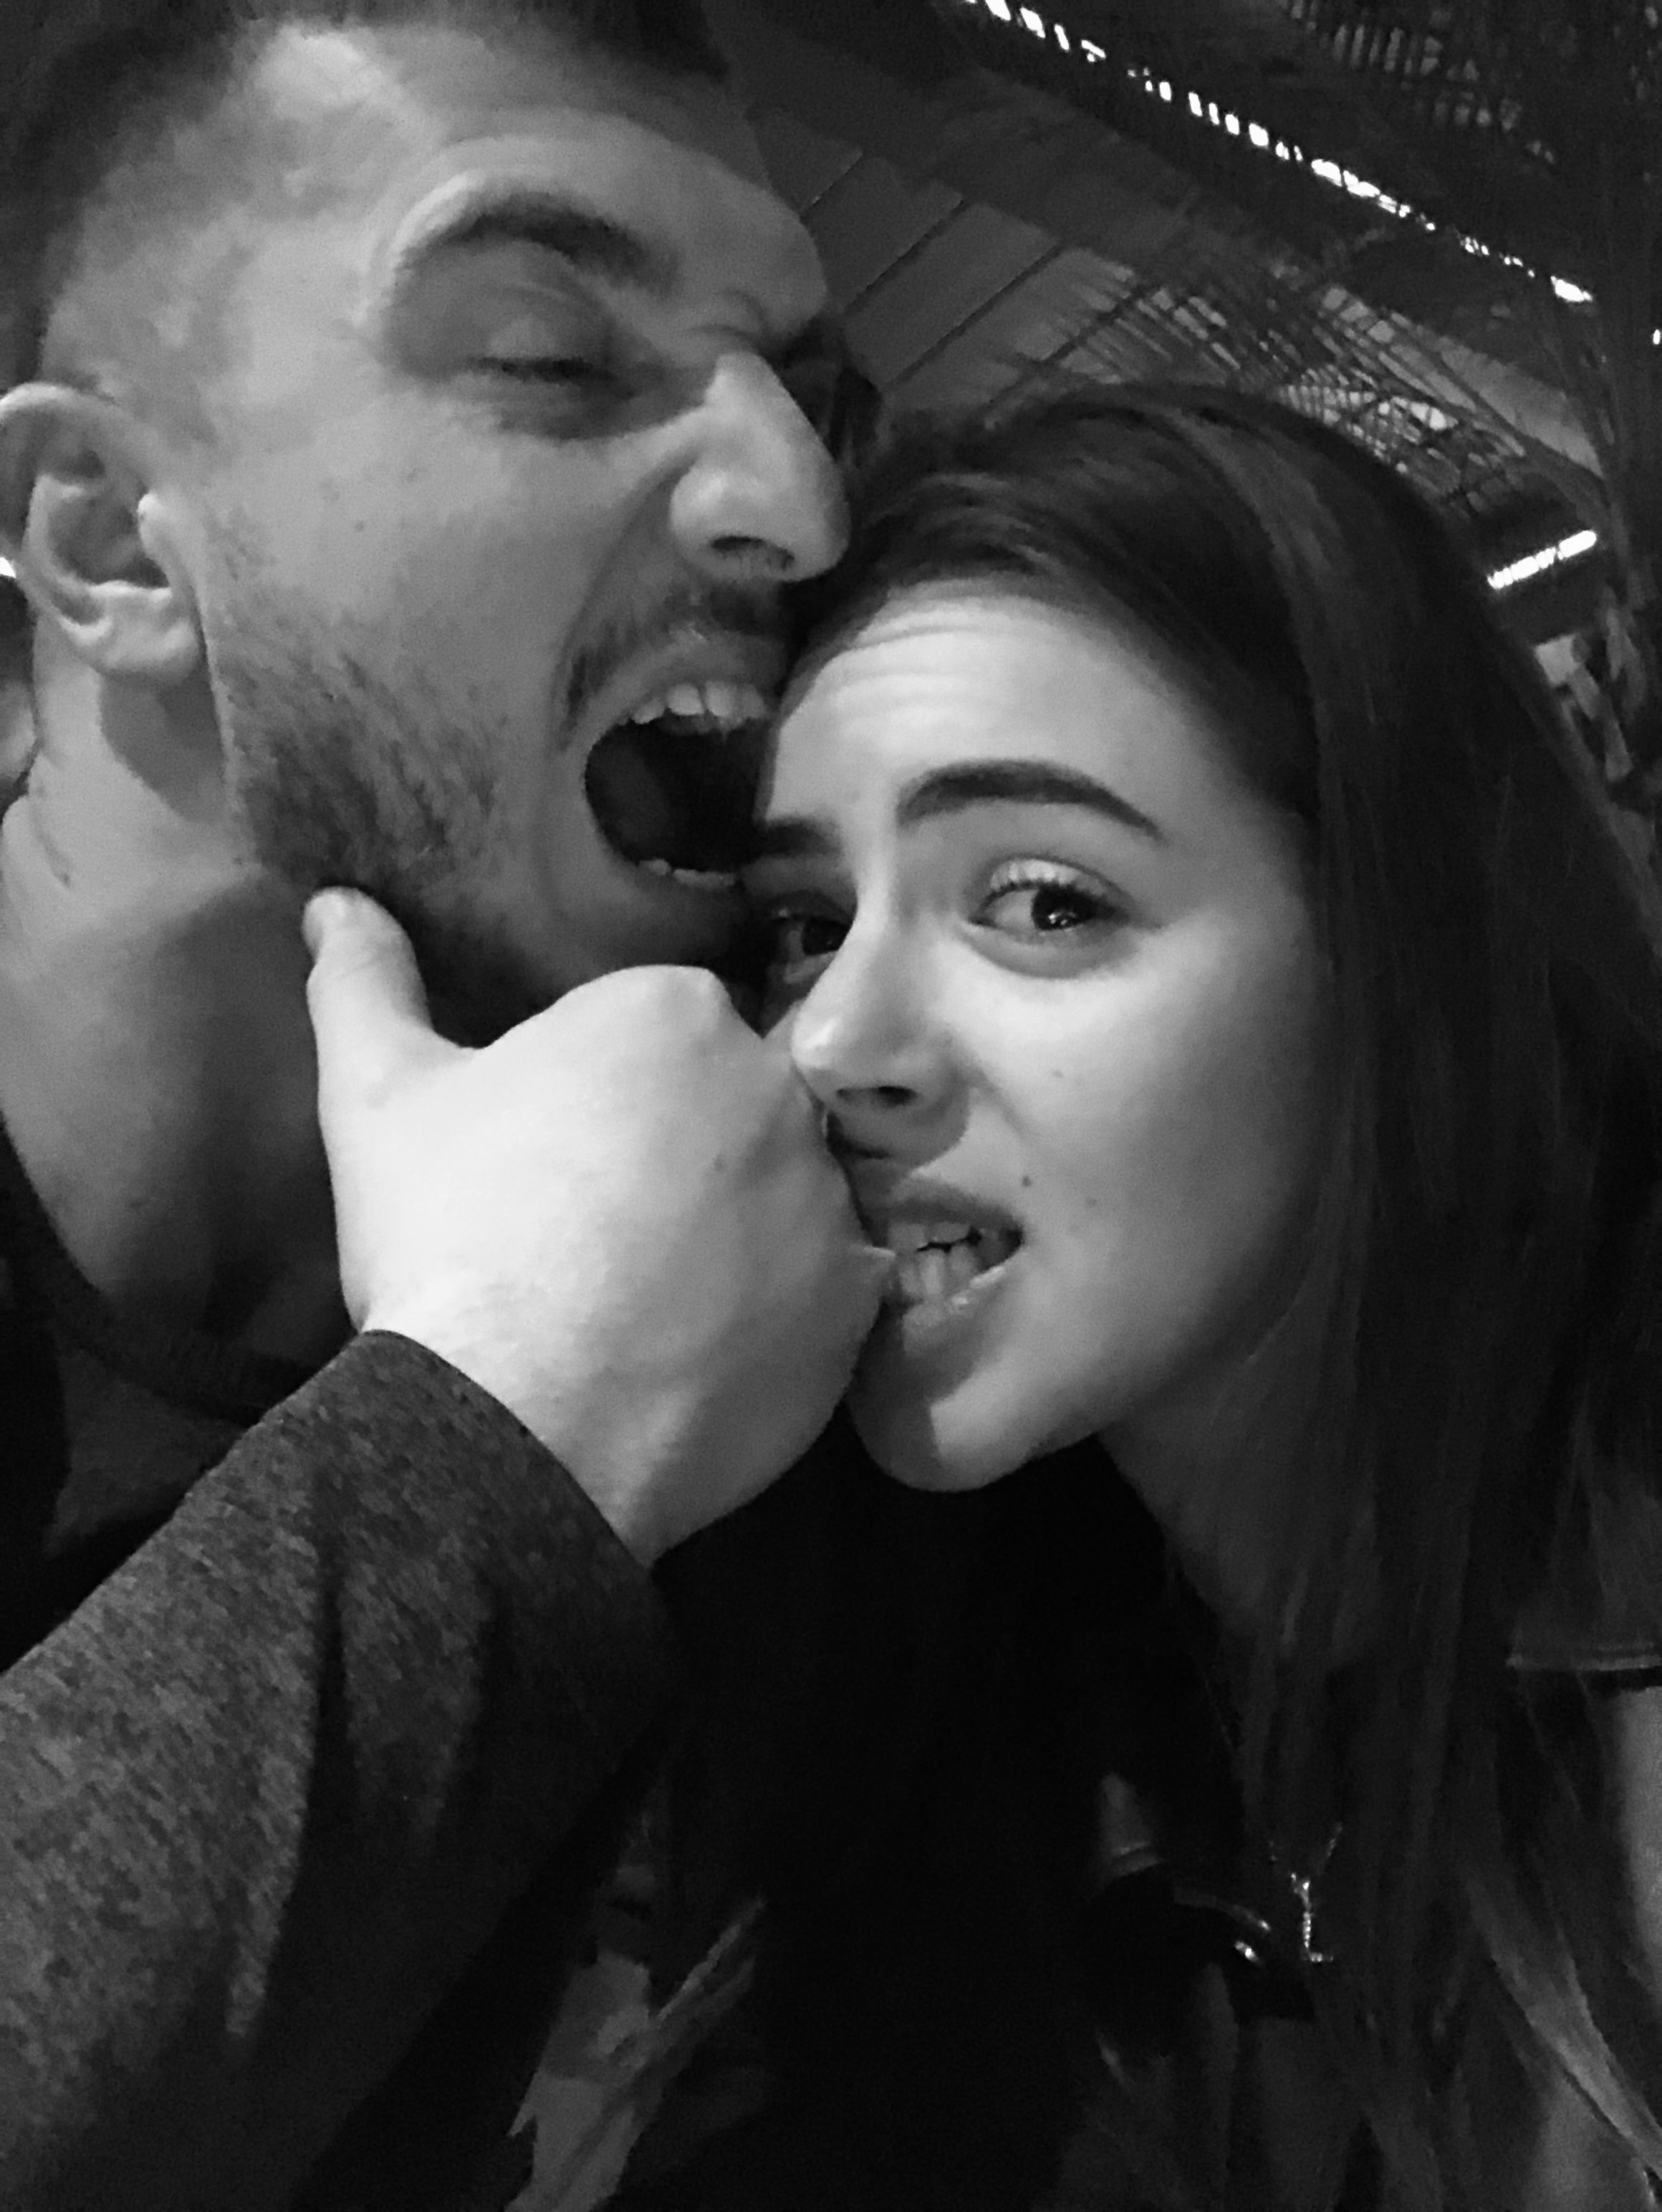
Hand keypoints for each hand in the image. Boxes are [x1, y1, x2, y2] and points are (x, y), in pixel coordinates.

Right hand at [303, 891, 887, 1560]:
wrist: (519, 1425)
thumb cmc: (447, 1240)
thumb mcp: (376, 1099)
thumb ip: (365, 984)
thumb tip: (335, 903)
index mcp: (673, 1011)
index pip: (656, 1026)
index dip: (602, 1089)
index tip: (555, 1153)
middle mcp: (776, 1086)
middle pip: (732, 1100)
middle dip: (680, 1147)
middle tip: (597, 1227)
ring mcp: (827, 1196)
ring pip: (782, 1191)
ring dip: (734, 1226)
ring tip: (645, 1300)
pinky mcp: (854, 1303)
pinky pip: (822, 1287)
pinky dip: (775, 1311)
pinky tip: (697, 1347)